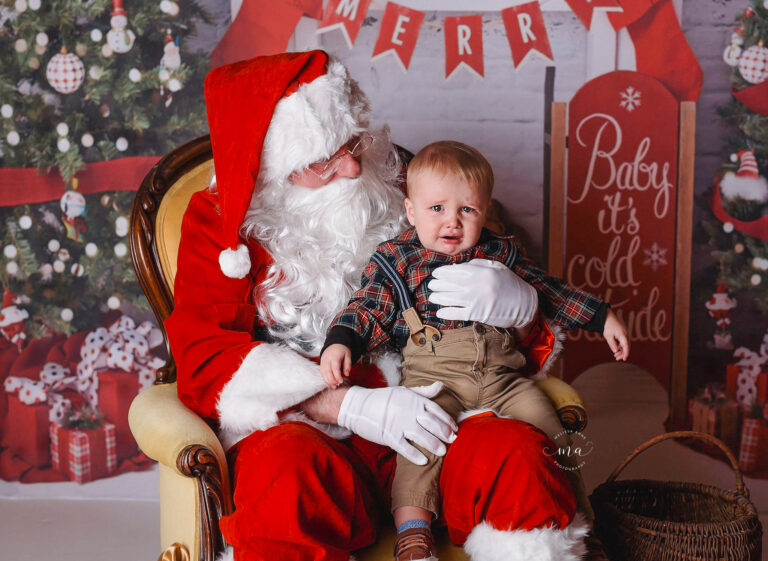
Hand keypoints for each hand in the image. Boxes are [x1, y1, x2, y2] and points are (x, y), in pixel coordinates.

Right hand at [320, 344, 350, 387]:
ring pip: (323, 373)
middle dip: (332, 380)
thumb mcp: (348, 355)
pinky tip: (329, 382)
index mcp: (335, 356)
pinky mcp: (321, 363)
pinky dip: (325, 378)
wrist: (334, 343)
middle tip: (337, 385)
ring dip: (327, 381)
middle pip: (327, 372)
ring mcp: (323, 361)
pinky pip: (321, 372)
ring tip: (333, 386)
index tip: (341, 381)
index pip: (335, 368)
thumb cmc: (342, 350)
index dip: (337, 376)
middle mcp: (327, 359)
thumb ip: (348, 365)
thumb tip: (346, 374)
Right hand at [337, 382, 457, 464]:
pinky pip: (405, 448)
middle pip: (432, 424)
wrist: (358, 405)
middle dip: (445, 433)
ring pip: (422, 436)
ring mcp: (399, 424)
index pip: (436, 410)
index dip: (447, 420)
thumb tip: (441, 385)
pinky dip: (415, 455)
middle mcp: (409, 411)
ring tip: (442, 451)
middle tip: (453, 441)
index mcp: (414, 400)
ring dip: (434, 445)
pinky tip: (424, 461)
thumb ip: (424, 391)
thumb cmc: (383, 399)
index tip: (455, 428)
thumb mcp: (404, 391)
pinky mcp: (390, 436)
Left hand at [428, 258, 537, 327]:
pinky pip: (458, 313)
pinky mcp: (478, 314)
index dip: (443, 272)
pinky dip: (447, 312)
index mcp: (481, 272)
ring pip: (451, 298)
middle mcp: (476, 285)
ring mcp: (476, 300)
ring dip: (439, 298)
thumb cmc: (510, 284)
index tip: (436, 273)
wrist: (524, 304)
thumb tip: (457, 267)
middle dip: (438, 284)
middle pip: (450, 284)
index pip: (455, 270)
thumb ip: (477, 265)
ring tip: (432, 297)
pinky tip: (440, 312)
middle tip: (432, 285)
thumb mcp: (496, 268)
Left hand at [603, 308, 629, 360]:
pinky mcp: (623, 335)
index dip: (626, 353)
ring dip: (621, 351)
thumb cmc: (608, 326)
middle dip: (623, 353)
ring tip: (615, 356)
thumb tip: (616, 351)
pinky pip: (624, 342)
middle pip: (627, 346)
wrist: (608, 318)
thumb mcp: (608, 336)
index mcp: (622, 335)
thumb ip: (612, 344)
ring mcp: (625, 335)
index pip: (626, 345)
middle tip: (616, 358)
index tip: (624, 359)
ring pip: (625, 345)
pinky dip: (621, 347)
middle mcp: (626, 335)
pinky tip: (617, 350)